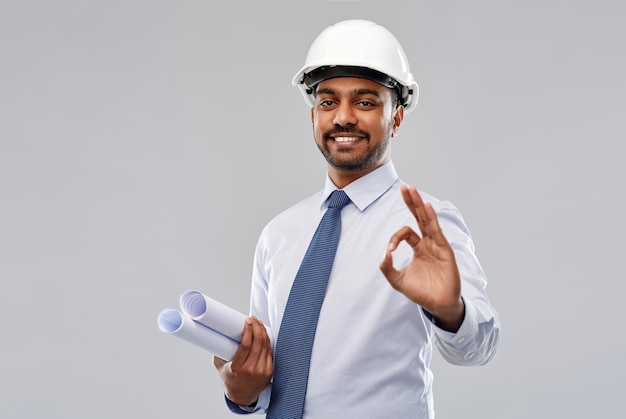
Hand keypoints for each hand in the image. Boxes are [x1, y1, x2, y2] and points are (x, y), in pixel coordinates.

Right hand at [213, 316, 272, 405]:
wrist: (242, 395)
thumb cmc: (230, 378)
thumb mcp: (220, 366)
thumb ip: (219, 351)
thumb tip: (217, 332)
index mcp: (237, 368)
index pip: (246, 346)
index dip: (248, 331)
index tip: (247, 321)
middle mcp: (251, 370)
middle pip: (257, 343)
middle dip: (256, 328)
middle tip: (253, 319)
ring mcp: (261, 371)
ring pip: (265, 346)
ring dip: (263, 332)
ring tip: (258, 323)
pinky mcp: (269, 372)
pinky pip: (269, 352)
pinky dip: (267, 341)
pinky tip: (264, 333)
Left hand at [380, 184, 464, 331]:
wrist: (437, 305)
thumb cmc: (421, 292)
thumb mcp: (397, 280)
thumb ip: (387, 268)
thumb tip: (383, 254)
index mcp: (418, 247)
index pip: (406, 233)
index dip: (395, 238)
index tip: (389, 252)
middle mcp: (428, 243)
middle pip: (419, 218)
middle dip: (411, 202)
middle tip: (405, 188)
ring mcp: (437, 245)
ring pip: (427, 220)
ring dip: (419, 205)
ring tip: (413, 190)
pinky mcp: (445, 251)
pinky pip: (437, 232)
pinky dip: (432, 219)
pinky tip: (426, 207)